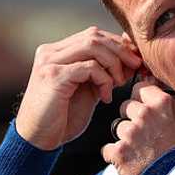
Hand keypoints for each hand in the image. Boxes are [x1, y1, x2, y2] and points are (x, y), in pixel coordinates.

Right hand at [16, 26, 143, 150]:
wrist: (38, 140)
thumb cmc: (63, 117)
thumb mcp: (89, 90)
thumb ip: (103, 72)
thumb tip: (130, 59)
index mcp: (58, 52)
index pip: (93, 35)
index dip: (118, 44)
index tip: (135, 60)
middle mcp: (51, 52)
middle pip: (95, 36)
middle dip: (121, 50)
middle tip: (136, 67)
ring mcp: (49, 62)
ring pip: (93, 46)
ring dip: (114, 63)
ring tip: (119, 83)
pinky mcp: (53, 76)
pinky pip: (89, 67)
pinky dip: (104, 79)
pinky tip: (105, 97)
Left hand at [103, 76, 174, 174]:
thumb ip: (169, 105)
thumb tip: (158, 92)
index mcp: (161, 104)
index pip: (139, 88)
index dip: (140, 99)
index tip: (144, 108)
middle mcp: (144, 114)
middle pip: (126, 107)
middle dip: (132, 118)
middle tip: (145, 135)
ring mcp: (130, 133)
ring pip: (117, 127)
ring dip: (125, 138)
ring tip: (141, 151)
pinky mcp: (119, 152)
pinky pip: (108, 149)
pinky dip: (116, 156)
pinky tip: (130, 162)